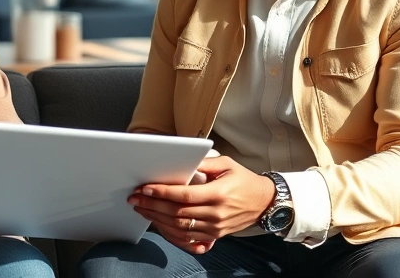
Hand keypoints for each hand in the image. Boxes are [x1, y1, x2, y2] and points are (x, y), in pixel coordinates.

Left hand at [129, 156, 274, 251]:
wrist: (264, 202)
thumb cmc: (244, 180)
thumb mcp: (227, 164)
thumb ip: (205, 163)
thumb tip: (183, 161)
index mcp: (218, 194)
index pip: (184, 195)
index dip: (163, 192)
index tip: (146, 188)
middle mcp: (216, 213)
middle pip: (178, 212)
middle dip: (153, 205)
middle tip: (135, 199)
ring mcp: (215, 227)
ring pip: (180, 227)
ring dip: (157, 219)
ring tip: (142, 209)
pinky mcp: (215, 235)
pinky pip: (188, 238)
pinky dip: (170, 231)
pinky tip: (158, 223)